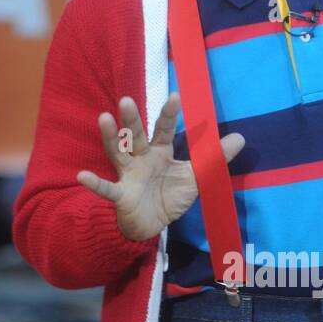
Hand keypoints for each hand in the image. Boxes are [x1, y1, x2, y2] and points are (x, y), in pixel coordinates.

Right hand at [77, 93, 245, 240]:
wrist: (151, 225)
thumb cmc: (170, 196)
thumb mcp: (196, 177)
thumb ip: (215, 158)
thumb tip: (240, 137)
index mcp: (160, 152)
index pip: (164, 129)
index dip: (169, 114)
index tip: (175, 96)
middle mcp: (142, 159)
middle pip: (136, 136)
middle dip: (131, 120)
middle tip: (126, 100)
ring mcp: (128, 175)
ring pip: (118, 153)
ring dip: (111, 137)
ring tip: (103, 119)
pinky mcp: (120, 195)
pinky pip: (106, 189)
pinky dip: (95, 184)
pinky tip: (82, 177)